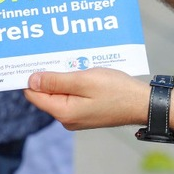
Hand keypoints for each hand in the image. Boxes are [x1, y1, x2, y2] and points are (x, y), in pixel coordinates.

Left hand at [25, 68, 149, 130]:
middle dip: (49, 75)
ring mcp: (76, 117)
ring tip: (74, 62)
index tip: (32, 59)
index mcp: (63, 112)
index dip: (31, 76)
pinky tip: (83, 71)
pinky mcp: (85, 113)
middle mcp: (66, 118)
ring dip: (64, 77)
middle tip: (56, 54)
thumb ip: (56, 81)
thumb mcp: (84, 80)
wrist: (142, 104)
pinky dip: (74, 83)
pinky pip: (72, 96)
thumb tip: (31, 80)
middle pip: (46, 94)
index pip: (33, 94)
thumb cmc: (117, 90)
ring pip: (60, 93)